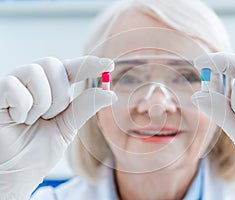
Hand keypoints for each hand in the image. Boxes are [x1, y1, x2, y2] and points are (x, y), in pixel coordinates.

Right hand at [0, 56, 116, 199]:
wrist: (15, 174)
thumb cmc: (37, 151)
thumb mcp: (67, 128)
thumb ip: (85, 108)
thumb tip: (110, 94)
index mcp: (51, 90)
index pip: (71, 68)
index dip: (89, 64)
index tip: (109, 65)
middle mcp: (32, 84)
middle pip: (53, 64)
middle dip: (59, 94)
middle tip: (51, 116)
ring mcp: (13, 86)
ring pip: (35, 71)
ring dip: (41, 102)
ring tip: (32, 121)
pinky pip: (13, 85)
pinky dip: (22, 106)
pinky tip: (18, 119)